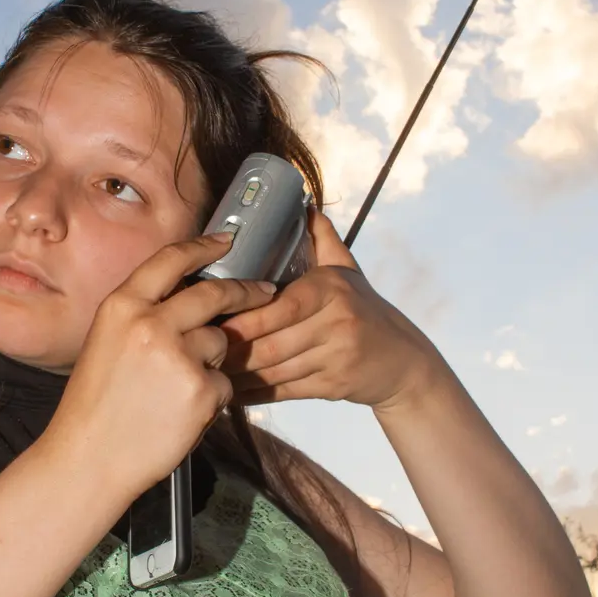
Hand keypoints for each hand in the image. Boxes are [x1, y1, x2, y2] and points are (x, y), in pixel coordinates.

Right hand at [46, 233, 278, 501]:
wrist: (88, 459)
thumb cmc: (95, 407)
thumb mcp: (106, 342)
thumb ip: (144, 316)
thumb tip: (192, 299)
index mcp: (121, 306)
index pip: (171, 260)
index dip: (204, 246)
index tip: (227, 240)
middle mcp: (150, 322)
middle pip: (213, 294)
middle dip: (246, 291)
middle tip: (264, 290)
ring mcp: (178, 355)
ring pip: (221, 342)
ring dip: (212, 362)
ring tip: (176, 391)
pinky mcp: (201, 389)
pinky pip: (224, 383)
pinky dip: (210, 398)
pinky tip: (181, 414)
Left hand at [220, 209, 445, 410]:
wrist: (403, 361)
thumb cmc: (364, 311)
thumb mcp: (348, 272)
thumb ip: (322, 240)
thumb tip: (302, 203)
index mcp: (333, 289)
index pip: (282, 304)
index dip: (246, 315)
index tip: (212, 316)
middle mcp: (338, 322)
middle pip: (273, 340)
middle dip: (232, 347)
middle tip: (194, 347)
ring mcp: (337, 357)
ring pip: (275, 369)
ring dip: (236, 372)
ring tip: (203, 369)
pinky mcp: (334, 387)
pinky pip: (284, 391)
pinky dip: (253, 393)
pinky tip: (227, 392)